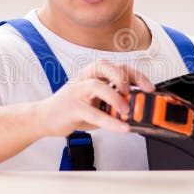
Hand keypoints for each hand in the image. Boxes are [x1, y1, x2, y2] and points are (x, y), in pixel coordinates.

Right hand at [35, 60, 154, 136]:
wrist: (44, 118)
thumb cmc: (71, 109)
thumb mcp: (95, 103)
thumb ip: (112, 104)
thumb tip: (136, 110)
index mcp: (91, 75)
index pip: (116, 67)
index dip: (135, 75)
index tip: (149, 87)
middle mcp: (83, 79)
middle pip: (105, 66)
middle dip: (123, 77)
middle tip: (135, 92)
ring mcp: (76, 91)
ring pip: (97, 85)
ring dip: (116, 97)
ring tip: (127, 110)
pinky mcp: (71, 107)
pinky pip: (92, 113)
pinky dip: (110, 121)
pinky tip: (122, 128)